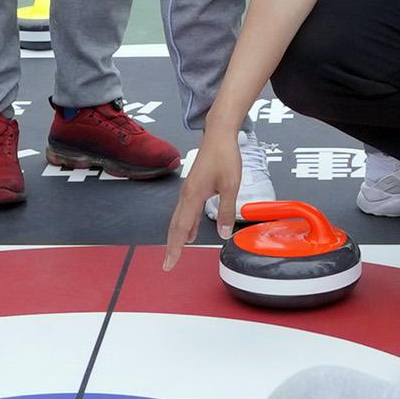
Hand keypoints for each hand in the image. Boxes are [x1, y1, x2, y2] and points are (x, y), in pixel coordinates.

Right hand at [160, 129, 245, 264]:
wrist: (218, 135)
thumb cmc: (224, 157)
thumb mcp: (231, 186)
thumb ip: (226, 211)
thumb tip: (223, 234)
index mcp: (193, 196)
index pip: (181, 228)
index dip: (175, 247)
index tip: (169, 263)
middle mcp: (186, 195)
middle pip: (175, 226)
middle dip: (172, 246)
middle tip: (168, 263)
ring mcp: (188, 191)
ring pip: (179, 219)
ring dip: (178, 236)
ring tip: (177, 251)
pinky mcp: (194, 187)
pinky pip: (186, 211)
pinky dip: (186, 224)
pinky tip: (190, 232)